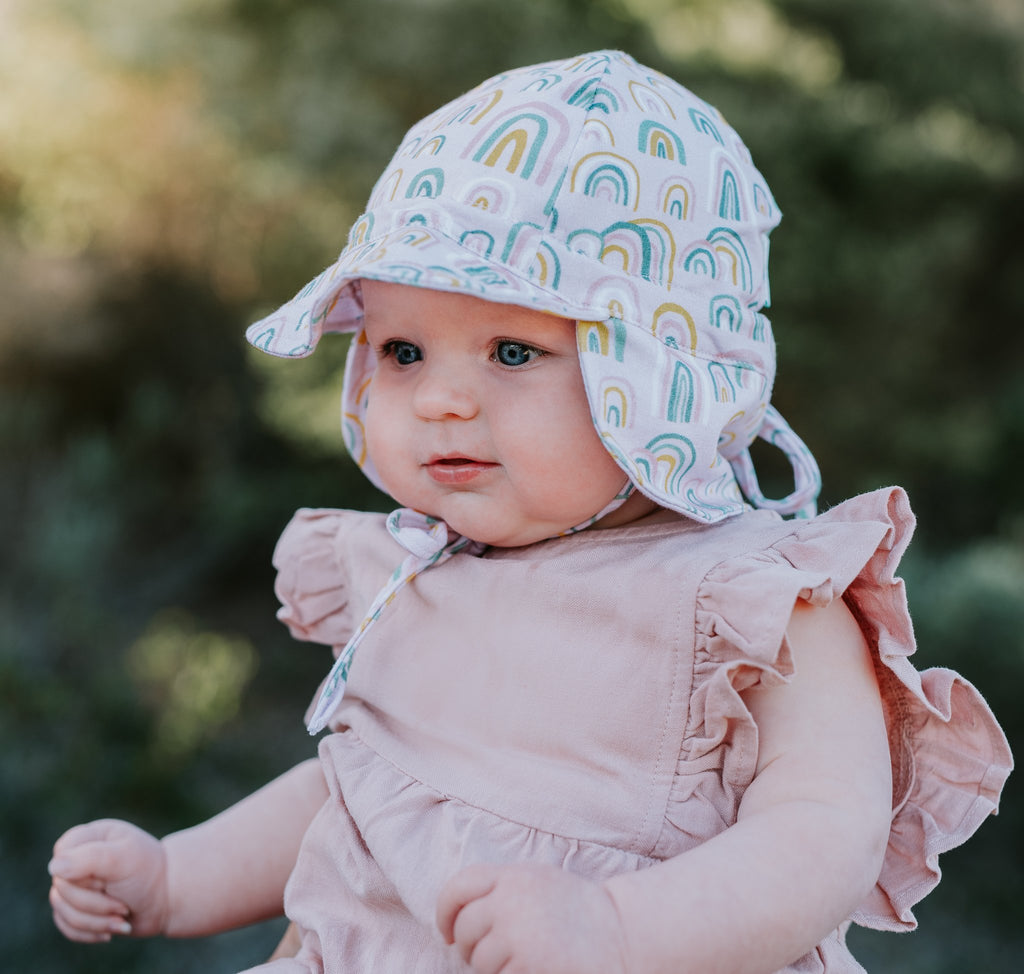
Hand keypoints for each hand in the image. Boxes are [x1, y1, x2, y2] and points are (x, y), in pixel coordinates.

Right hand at [49, 819, 168, 941]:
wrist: (168, 898)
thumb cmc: (149, 873)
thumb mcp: (124, 859)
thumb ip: (90, 858)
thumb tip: (54, 867)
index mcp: (92, 836)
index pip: (62, 852)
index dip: (80, 871)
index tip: (110, 876)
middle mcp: (81, 859)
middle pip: (61, 887)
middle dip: (94, 904)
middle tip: (124, 904)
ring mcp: (77, 884)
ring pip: (62, 910)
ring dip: (96, 921)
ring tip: (123, 917)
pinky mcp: (78, 907)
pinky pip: (66, 925)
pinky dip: (90, 932)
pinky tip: (113, 929)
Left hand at [436, 863, 627, 973]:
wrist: (620, 934)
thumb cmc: (576, 910)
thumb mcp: (538, 881)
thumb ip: (500, 888)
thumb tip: (457, 915)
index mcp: (513, 875)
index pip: (458, 887)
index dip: (445, 912)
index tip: (447, 931)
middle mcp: (511, 900)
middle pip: (465, 930)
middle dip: (470, 947)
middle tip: (491, 952)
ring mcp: (518, 933)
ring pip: (479, 961)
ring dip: (493, 968)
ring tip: (522, 959)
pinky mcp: (528, 963)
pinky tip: (534, 968)